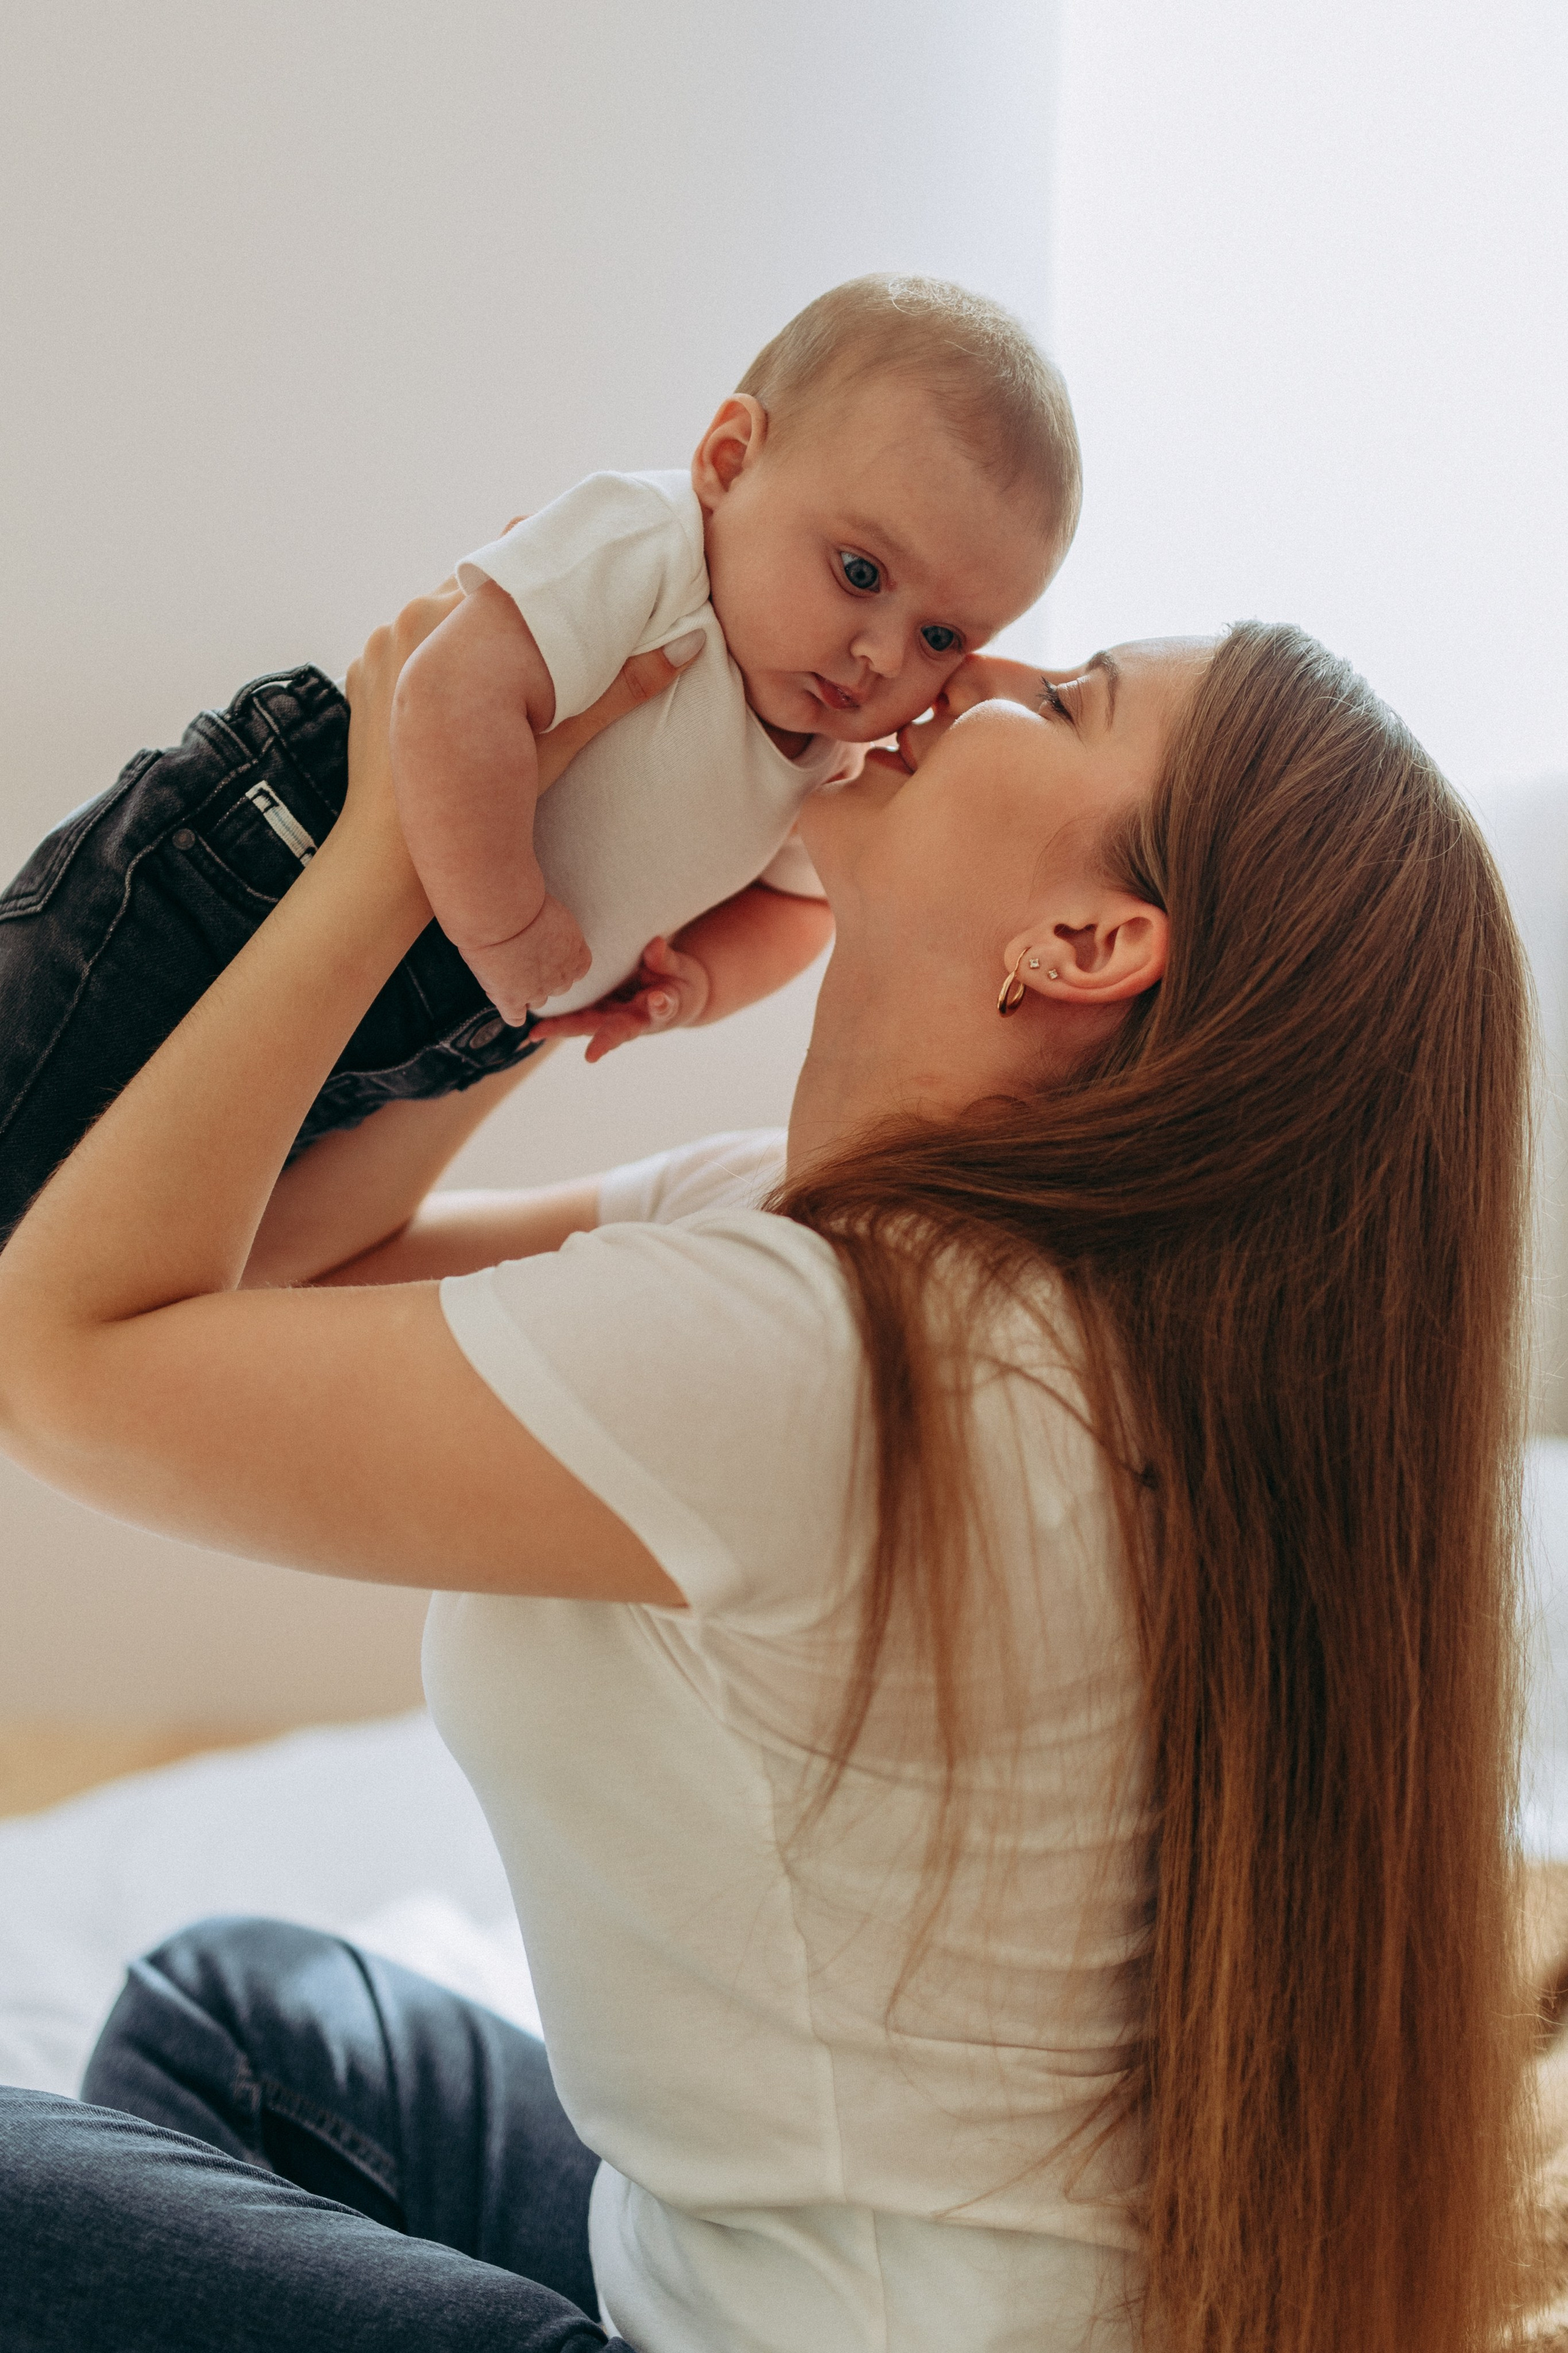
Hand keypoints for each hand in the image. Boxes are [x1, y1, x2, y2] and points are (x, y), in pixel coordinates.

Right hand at [461, 892, 593, 1023]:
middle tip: (521, 960)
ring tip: (506, 973)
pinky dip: (511, 1011)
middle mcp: (561, 976)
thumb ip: (554, 931)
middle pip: (557, 987)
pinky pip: (515, 1017)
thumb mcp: (552, 913)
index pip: (577, 970)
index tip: (546, 955)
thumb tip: (544, 934)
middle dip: (543, 978)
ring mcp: (536, 990)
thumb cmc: (524, 901)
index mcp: (576, 952)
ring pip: (536, 1001)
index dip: (561, 965)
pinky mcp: (511, 998)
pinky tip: (502, 998)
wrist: (502, 913)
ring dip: (525, 992)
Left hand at [531, 933, 710, 1062]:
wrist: (678, 997)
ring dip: (563, 1028)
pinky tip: (537, 1029)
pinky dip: (562, 1022)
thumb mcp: (681, 972)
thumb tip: (654, 945)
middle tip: (581, 1047)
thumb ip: (666, 961)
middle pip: (612, 1028)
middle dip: (592, 1036)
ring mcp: (617, 1017)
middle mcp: (633, 1019)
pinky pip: (581, 1016)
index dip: (660, 1005)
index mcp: (658, 1010)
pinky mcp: (605, 1011)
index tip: (659, 1000)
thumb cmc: (680, 983)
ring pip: (588, 1024)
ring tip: (536, 1033)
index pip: (660, 1008)